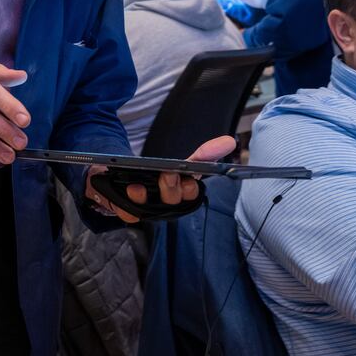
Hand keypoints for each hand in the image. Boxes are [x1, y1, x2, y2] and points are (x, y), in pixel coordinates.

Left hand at [83, 135, 237, 222]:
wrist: (125, 179)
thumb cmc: (159, 173)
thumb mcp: (180, 162)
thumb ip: (203, 154)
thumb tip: (229, 142)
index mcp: (183, 189)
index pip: (192, 188)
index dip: (191, 186)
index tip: (191, 175)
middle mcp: (168, 201)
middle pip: (173, 199)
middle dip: (172, 188)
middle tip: (167, 174)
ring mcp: (150, 208)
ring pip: (151, 208)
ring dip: (145, 197)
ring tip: (137, 186)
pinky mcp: (131, 213)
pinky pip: (129, 213)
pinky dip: (126, 206)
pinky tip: (125, 191)